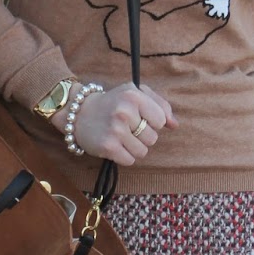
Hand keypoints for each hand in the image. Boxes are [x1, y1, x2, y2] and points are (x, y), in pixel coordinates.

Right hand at [58, 81, 176, 164]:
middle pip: (152, 138)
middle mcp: (124, 111)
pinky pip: (130, 160)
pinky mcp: (108, 146)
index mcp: (134, 96)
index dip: (152, 122)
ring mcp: (116, 130)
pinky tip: (114, 145)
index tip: (139, 118)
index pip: (161, 120)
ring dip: (133, 148)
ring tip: (120, 137)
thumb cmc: (112, 103)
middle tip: (126, 128)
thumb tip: (174, 125)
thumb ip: (160, 105)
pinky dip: (124, 156)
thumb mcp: (135, 94)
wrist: (78, 113)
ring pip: (143, 152)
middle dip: (142, 136)